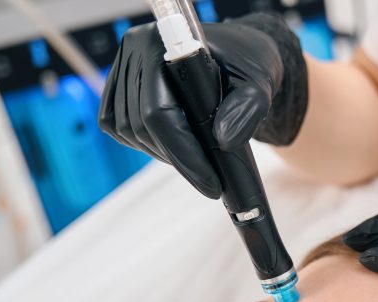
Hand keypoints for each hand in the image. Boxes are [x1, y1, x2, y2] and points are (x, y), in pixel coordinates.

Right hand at [98, 13, 307, 198]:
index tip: (211, 184)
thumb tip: (223, 141)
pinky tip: (175, 145)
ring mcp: (122, 68)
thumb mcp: (259, 85)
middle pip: (141, 125)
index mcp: (163, 41)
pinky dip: (147, 145)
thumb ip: (246, 110)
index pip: (158, 110)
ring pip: (129, 131)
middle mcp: (134, 49)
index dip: (183, 154)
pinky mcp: (119, 87)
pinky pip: (120, 129)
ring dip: (163, 154)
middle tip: (210, 180)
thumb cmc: (247, 67)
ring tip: (197, 159)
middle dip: (178, 160)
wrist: (237, 57)